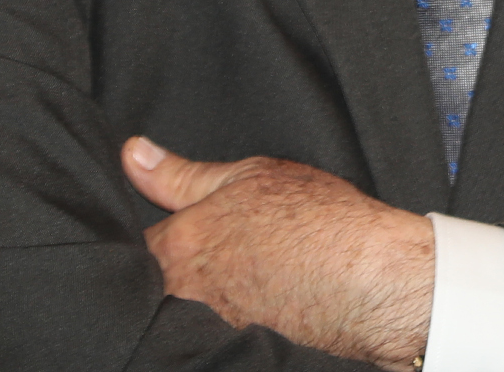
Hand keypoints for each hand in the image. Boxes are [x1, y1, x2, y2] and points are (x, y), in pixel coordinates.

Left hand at [121, 136, 433, 370]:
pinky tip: (259, 302)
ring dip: (201, 298)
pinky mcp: (239, 349)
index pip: (138, 248)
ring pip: (185, 312)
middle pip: (156, 285)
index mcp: (178, 246)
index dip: (159, 237)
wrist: (369, 279)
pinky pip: (217, 333)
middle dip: (174, 272)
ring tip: (242, 278)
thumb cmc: (318, 221)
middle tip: (218, 256)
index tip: (180, 232)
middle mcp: (184, 295)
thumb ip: (182, 173)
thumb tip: (133, 154)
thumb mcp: (249, 176)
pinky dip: (229, 318)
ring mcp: (211, 328)